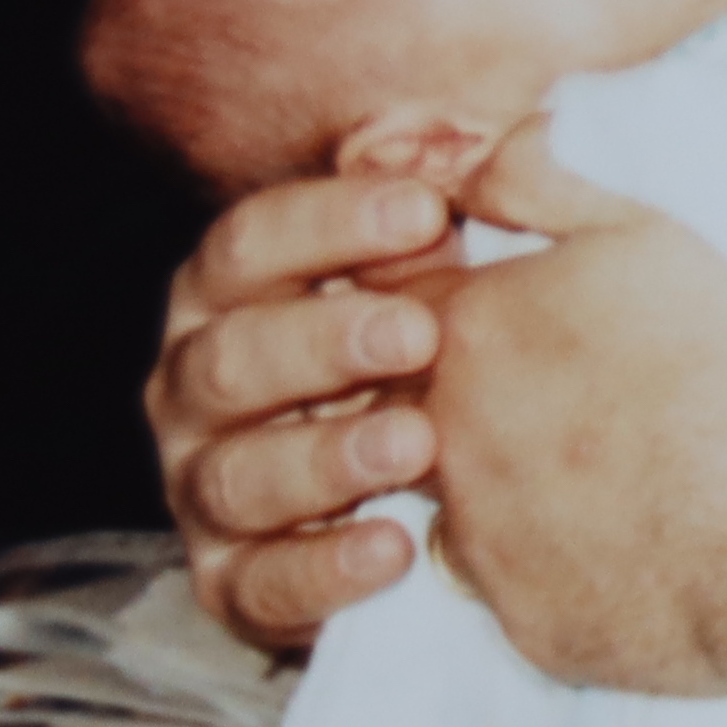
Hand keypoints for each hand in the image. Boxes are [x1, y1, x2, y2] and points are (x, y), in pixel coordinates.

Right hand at [144, 169, 464, 649]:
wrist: (415, 511)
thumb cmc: (425, 365)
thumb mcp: (438, 285)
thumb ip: (452, 223)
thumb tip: (529, 140)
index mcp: (231, 297)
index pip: (248, 243)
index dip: (328, 224)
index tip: (425, 213)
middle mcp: (196, 387)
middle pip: (230, 355)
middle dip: (323, 341)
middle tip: (419, 333)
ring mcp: (204, 489)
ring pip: (237, 473)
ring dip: (325, 457)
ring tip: (415, 443)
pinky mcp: (231, 585)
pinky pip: (261, 585)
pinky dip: (323, 570)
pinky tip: (394, 549)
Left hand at [413, 121, 726, 694]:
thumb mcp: (655, 243)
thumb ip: (549, 191)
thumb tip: (496, 149)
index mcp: (479, 328)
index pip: (398, 306)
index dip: (448, 311)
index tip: (514, 327)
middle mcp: (449, 431)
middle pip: (408, 408)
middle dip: (472, 406)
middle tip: (575, 410)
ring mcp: (479, 537)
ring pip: (459, 503)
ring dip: (510, 490)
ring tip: (613, 485)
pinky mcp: (521, 624)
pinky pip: (517, 593)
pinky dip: (563, 574)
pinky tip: (639, 558)